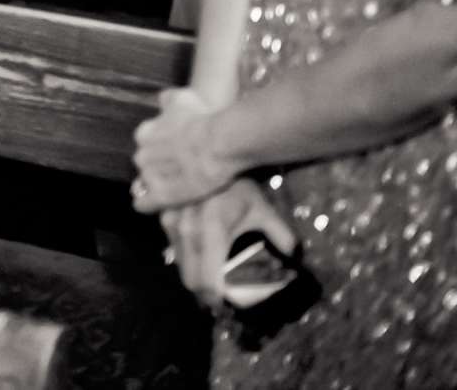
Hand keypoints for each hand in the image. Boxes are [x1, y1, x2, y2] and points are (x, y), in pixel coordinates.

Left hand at [134, 88, 239, 211]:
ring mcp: (150, 177)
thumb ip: (168, 100)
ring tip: (179, 187)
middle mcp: (141, 155)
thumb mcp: (183, 99)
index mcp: (144, 134)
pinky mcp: (161, 196)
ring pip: (147, 185)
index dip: (162, 150)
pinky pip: (144, 204)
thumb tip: (163, 100)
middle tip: (181, 170)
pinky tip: (154, 206)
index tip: (175, 152)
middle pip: (147, 165)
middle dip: (160, 168)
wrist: (217, 142)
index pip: (147, 146)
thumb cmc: (203, 119)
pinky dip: (148, 205)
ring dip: (159, 185)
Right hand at [160, 178, 297, 310]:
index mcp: (210, 234)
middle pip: (188, 276)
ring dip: (190, 272)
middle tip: (214, 297)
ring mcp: (170, 222)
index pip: (206, 281)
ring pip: (177, 260)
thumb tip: (293, 254)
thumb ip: (279, 234)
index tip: (222, 306)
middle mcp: (186, 231)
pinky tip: (195, 251)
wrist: (208, 150)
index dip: (213, 299)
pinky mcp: (163, 213)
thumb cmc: (239, 182)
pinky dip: (182, 254)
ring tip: (206, 276)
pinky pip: (171, 243)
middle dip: (201, 291)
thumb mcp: (262, 209)